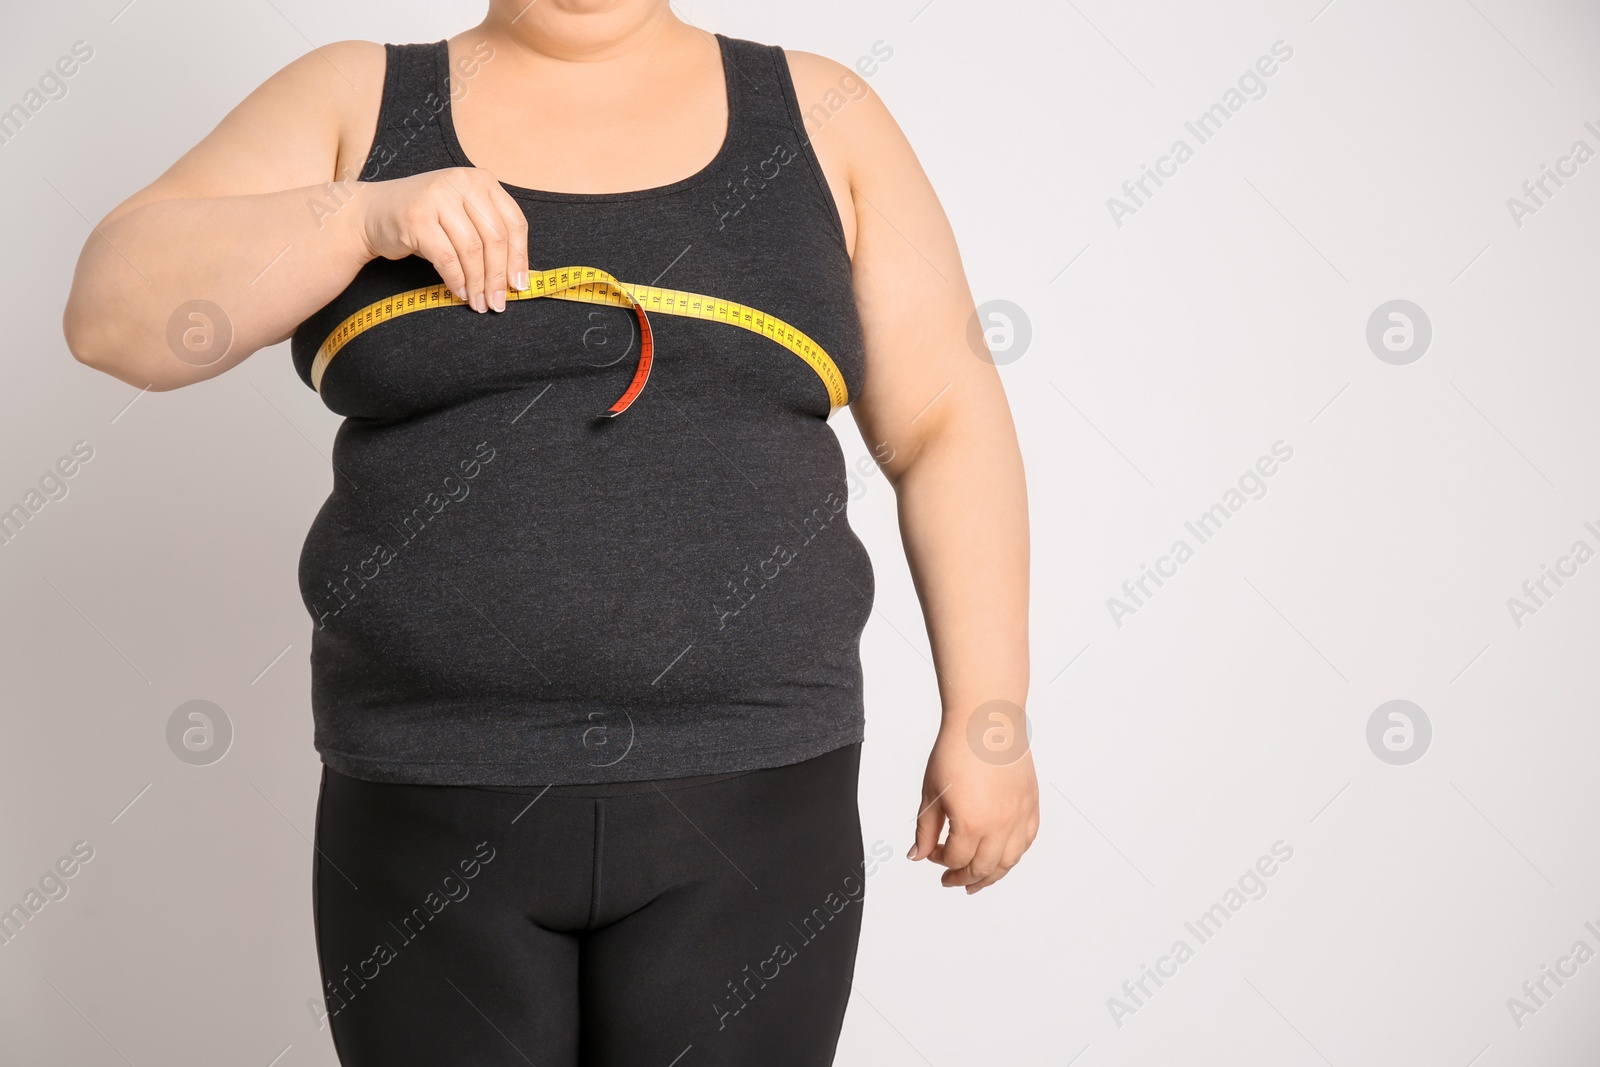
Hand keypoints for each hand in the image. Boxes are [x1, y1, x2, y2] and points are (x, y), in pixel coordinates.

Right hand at [352, 167, 528, 313]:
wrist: (371, 213)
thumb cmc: (425, 220)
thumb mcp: (462, 215)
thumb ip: (488, 234)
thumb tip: (516, 277)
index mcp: (481, 180)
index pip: (513, 222)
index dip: (520, 258)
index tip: (520, 285)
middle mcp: (461, 183)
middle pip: (495, 238)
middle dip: (498, 277)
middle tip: (498, 303)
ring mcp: (437, 197)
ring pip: (472, 250)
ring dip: (478, 283)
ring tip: (479, 303)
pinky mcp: (417, 218)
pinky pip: (447, 258)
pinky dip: (456, 280)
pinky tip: (459, 293)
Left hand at [909, 724, 1038, 892]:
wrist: (986, 721)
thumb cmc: (957, 749)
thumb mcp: (932, 792)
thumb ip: (926, 829)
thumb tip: (918, 854)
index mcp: (971, 824)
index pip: (956, 859)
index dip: (940, 861)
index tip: (932, 854)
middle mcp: (1000, 825)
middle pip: (983, 868)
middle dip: (964, 877)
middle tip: (952, 880)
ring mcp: (1019, 816)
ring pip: (1009, 861)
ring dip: (992, 875)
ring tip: (979, 881)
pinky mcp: (1031, 804)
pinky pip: (1027, 841)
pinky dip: (1014, 854)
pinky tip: (1004, 856)